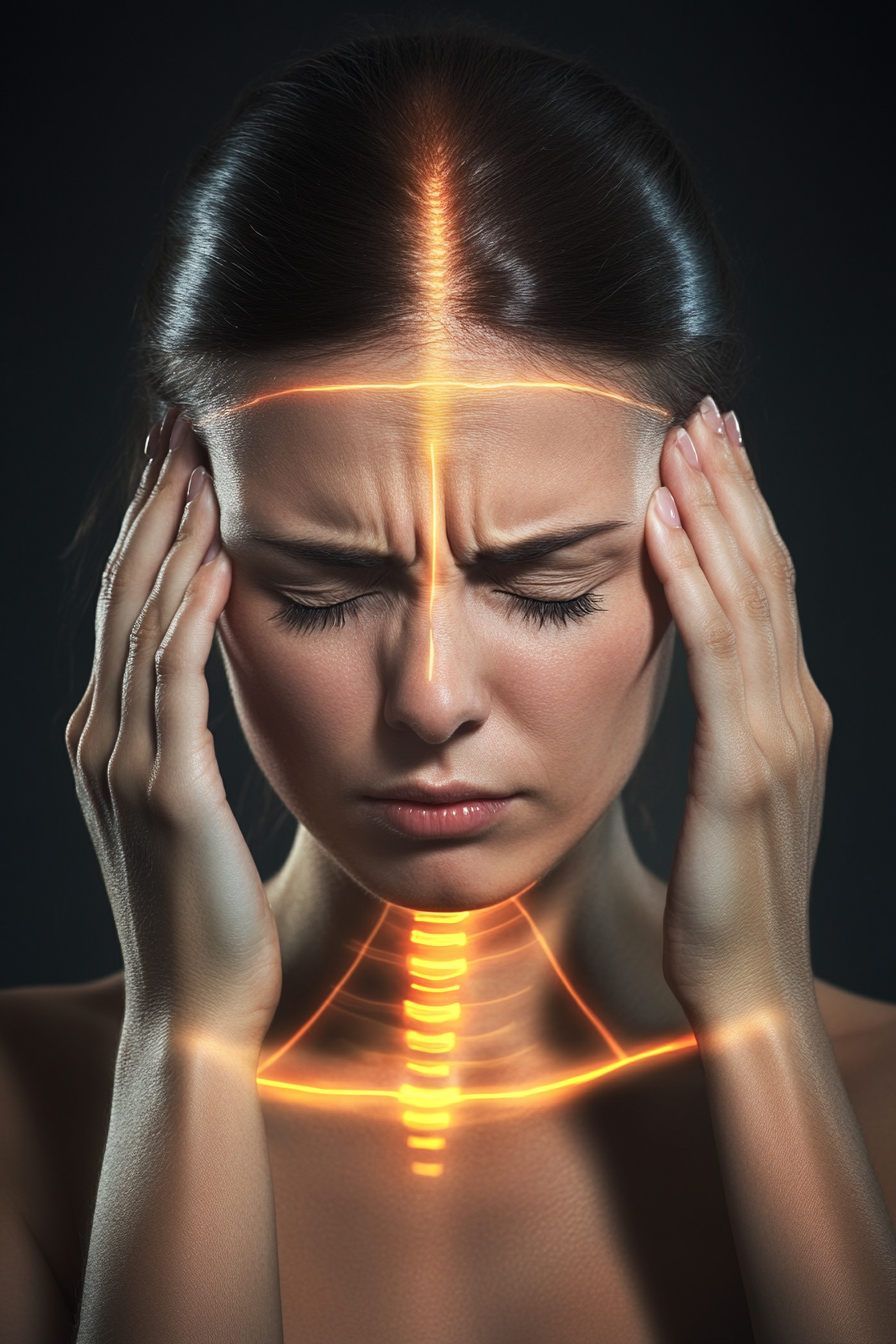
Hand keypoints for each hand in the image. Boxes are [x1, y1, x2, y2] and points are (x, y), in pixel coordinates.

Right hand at [66, 414, 281, 1047]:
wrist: (195, 1008)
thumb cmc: (206, 916)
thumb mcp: (186, 815)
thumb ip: (185, 747)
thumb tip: (214, 689)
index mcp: (105, 739)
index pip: (122, 613)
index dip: (145, 535)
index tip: (175, 469)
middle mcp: (99, 740)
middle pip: (121, 600)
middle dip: (151, 512)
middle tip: (177, 435)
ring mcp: (124, 764)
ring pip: (142, 626)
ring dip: (171, 542)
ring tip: (197, 470)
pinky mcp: (166, 790)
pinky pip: (176, 682)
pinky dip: (192, 615)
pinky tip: (216, 561)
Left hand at [644, 400, 831, 1031]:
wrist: (751, 981)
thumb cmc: (729, 895)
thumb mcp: (729, 794)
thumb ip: (723, 728)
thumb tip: (692, 676)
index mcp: (791, 711)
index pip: (770, 589)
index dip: (746, 514)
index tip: (717, 449)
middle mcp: (797, 707)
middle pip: (768, 572)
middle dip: (735, 487)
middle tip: (706, 413)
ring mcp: (778, 733)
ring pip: (748, 595)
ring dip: (716, 511)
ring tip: (686, 441)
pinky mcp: (744, 765)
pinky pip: (718, 652)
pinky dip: (693, 580)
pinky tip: (666, 527)